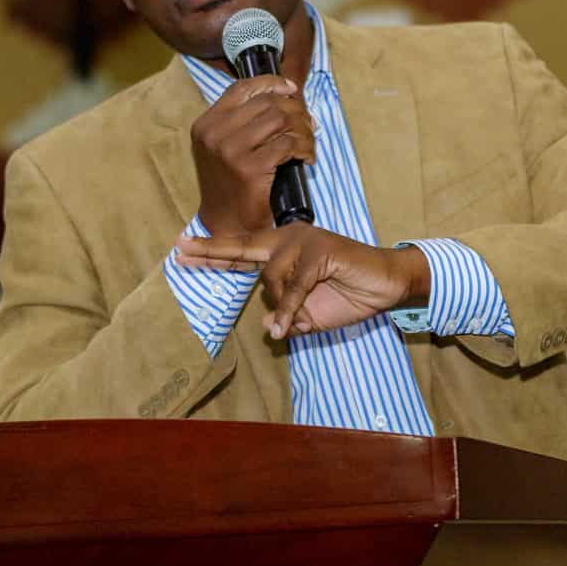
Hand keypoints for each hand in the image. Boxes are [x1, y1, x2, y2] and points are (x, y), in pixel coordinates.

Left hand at [175, 223, 429, 338]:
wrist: (387, 284)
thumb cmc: (349, 294)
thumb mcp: (310, 316)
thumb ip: (287, 318)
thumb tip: (269, 326)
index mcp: (282, 250)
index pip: (241, 251)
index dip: (212, 252)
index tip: (182, 249)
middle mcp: (288, 239)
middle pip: (243, 247)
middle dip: (210, 251)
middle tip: (179, 251)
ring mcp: (304, 241)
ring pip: (272, 278)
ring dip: (286, 305)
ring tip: (303, 318)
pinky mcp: (320, 251)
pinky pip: (295, 286)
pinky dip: (292, 309)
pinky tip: (294, 324)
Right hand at [189, 76, 315, 234]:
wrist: (227, 225)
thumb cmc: (232, 185)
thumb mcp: (225, 148)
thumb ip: (243, 122)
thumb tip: (286, 96)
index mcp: (206, 124)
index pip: (241, 88)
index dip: (271, 83)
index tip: (291, 89)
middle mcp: (214, 133)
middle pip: (267, 103)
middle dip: (295, 111)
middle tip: (308, 125)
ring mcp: (230, 150)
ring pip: (281, 120)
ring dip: (303, 130)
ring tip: (308, 143)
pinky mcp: (250, 167)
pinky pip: (288, 144)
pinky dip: (304, 148)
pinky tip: (307, 158)